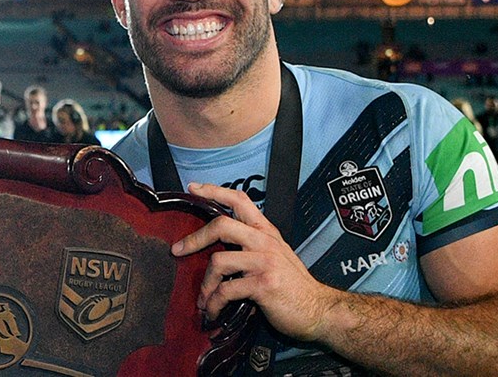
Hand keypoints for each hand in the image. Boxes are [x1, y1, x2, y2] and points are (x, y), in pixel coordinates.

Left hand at [172, 183, 341, 341]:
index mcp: (266, 233)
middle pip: (221, 225)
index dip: (215, 191)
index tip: (194, 188)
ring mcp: (264, 262)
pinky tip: (213, 310)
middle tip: (178, 250)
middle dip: (194, 239)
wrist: (318, 310)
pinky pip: (226, 290)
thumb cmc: (294, 286)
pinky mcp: (263, 284)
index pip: (240, 201)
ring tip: (203, 298)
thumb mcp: (276, 257)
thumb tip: (221, 247)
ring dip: (205, 284)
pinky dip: (214, 303)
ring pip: (218, 261)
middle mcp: (265, 242)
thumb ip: (253, 247)